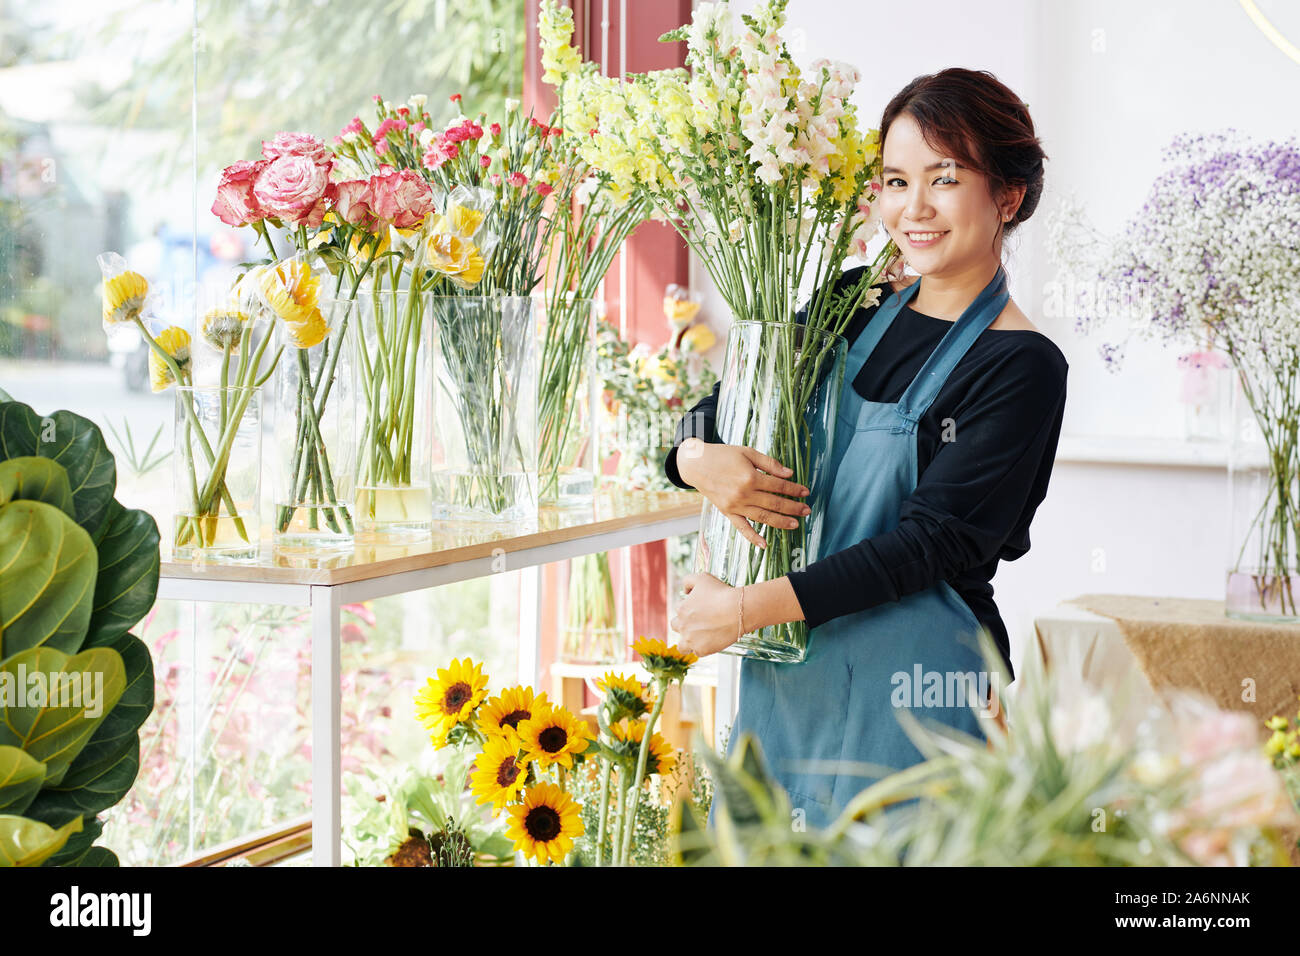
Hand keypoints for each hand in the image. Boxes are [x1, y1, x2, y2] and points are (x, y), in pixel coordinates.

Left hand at [670, 572, 741, 657]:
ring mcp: (691, 640)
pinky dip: (704, 648)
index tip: (699, 609)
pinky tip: (712, 641)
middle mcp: (683, 625)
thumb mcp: (702, 578)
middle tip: (698, 623)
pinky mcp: (702, 650)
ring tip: (699, 639)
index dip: (689, 609)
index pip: (679, 610)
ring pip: (682, 646)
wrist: (737, 610)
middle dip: (685, 625)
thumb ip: (688, 581)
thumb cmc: (722, 593)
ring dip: (688, 642)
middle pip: (676, 627)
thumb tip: (684, 590)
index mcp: (681, 608)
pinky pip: (698, 652)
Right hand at [676, 437, 810, 549]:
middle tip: (807, 510)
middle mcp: (744, 494)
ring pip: (763, 517)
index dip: (794, 489)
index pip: (779, 485)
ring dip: (781, 522)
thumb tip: (789, 474)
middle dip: (793, 507)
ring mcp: (735, 506)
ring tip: (796, 524)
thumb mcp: (747, 452)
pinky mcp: (727, 512)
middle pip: (774, 503)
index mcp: (750, 477)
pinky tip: (764, 545)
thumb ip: (769, 463)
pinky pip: (742, 528)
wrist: (696, 464)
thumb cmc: (723, 455)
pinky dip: (753, 537)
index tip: (806, 492)